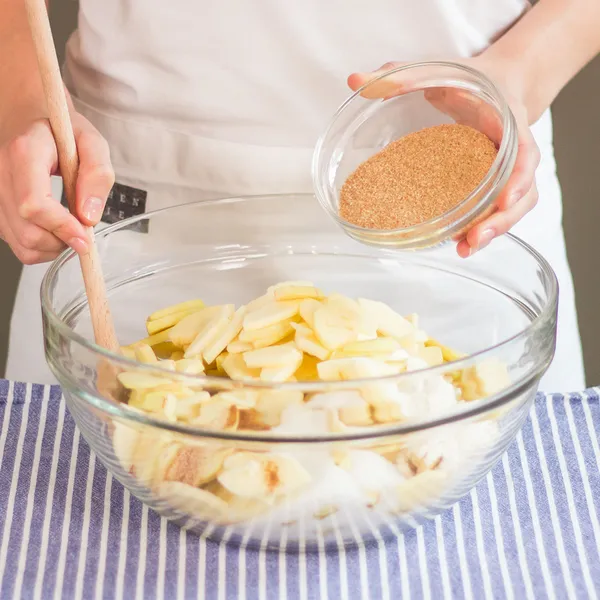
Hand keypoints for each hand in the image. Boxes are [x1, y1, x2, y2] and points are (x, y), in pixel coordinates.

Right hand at [0, 112, 113, 263]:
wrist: (32, 121)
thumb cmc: (63, 133)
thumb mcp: (91, 143)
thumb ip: (97, 175)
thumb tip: (89, 216)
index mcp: (25, 151)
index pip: (34, 204)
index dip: (62, 227)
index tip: (85, 236)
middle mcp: (1, 172)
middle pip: (27, 229)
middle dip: (61, 241)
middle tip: (83, 233)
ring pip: (21, 242)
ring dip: (53, 247)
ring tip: (70, 229)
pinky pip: (16, 243)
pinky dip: (41, 248)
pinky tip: (55, 231)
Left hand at [348, 57, 539, 257]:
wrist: (497, 83)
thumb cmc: (469, 78)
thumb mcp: (438, 70)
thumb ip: (399, 74)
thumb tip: (355, 82)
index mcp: (507, 118)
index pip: (524, 150)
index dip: (518, 176)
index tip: (506, 197)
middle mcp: (514, 149)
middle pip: (523, 189)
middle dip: (503, 217)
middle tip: (475, 236)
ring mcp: (507, 169)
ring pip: (513, 206)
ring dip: (493, 230)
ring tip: (465, 248)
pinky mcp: (495, 183)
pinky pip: (496, 208)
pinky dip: (481, 226)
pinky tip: (459, 243)